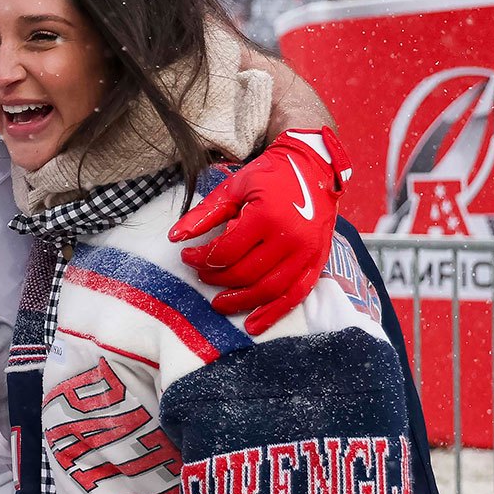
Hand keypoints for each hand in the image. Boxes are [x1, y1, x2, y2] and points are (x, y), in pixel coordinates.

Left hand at [169, 129, 349, 334]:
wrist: (314, 168)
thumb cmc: (270, 176)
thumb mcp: (233, 188)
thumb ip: (204, 214)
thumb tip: (175, 237)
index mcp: (266, 217)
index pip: (226, 252)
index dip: (201, 259)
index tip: (187, 256)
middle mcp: (289, 239)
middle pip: (245, 273)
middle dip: (218, 279)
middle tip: (201, 277)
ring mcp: (306, 253)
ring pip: (269, 289)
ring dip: (241, 301)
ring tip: (219, 304)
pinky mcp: (317, 261)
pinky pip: (295, 294)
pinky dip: (274, 313)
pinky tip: (254, 324)